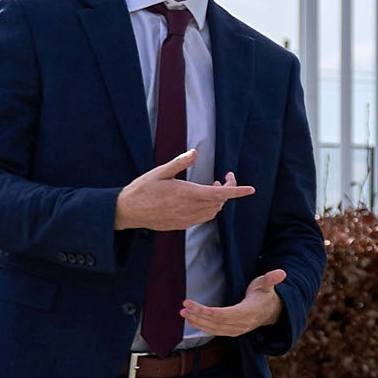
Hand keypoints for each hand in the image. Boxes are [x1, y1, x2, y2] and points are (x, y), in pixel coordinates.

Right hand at [116, 151, 250, 234]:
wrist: (127, 211)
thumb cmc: (142, 189)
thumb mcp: (160, 172)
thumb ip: (180, 162)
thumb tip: (195, 152)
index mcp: (187, 194)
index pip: (220, 194)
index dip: (237, 191)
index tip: (251, 189)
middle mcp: (190, 209)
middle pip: (219, 202)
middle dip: (227, 190)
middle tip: (224, 178)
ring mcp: (186, 219)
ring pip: (213, 212)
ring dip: (218, 200)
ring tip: (213, 187)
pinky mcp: (181, 225)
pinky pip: (202, 218)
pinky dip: (209, 209)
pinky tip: (201, 200)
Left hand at [177, 266, 287, 341]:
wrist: (273, 311)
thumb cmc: (266, 295)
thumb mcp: (267, 284)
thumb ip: (271, 279)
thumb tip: (281, 272)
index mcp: (249, 312)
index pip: (224, 314)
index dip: (206, 311)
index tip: (192, 304)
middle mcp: (243, 324)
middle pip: (216, 322)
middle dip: (198, 316)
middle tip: (183, 308)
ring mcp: (238, 329)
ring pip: (214, 329)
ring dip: (198, 322)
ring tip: (183, 314)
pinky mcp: (233, 332)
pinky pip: (216, 332)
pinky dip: (203, 328)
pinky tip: (192, 321)